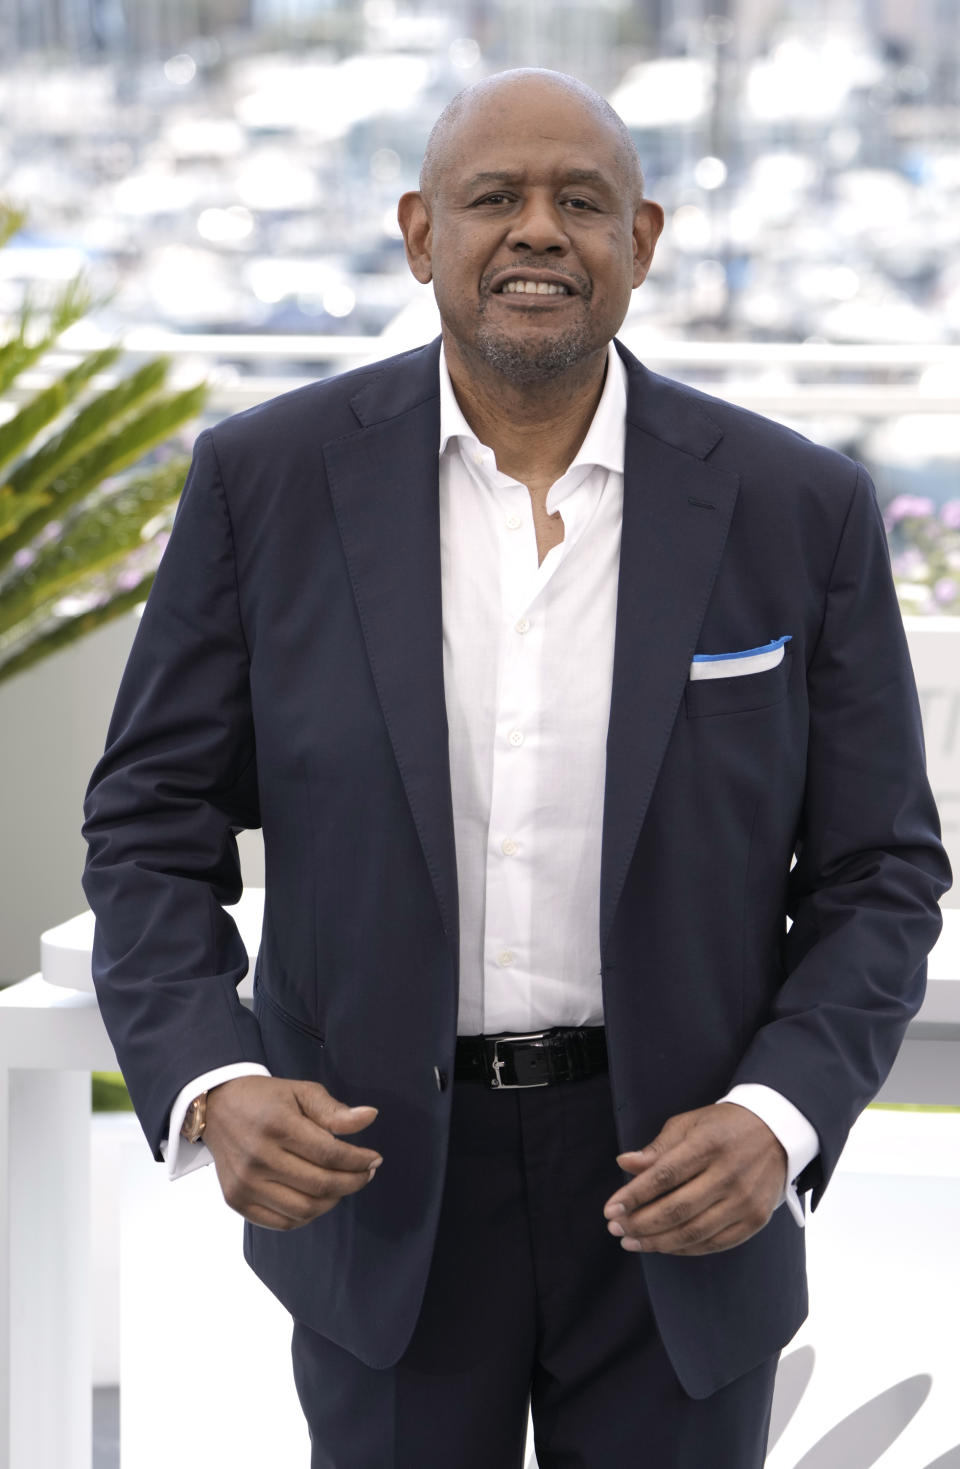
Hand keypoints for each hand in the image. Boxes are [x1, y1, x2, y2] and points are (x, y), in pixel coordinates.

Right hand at [202, 1076, 381, 1230]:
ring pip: (304, 1209)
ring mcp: (245, 1183)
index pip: (329, 1153)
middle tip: (366, 1173)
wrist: (217, 1108)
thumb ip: (334, 1110)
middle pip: (320, 1184)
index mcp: (277, 1126)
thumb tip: (370, 1117)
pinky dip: (307, 1216)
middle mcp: (258, 1157)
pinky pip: (282, 1222)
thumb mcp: (301, 1092)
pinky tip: (318, 1198)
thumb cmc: (265, 1099)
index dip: (359, 1161)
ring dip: (333, 1201)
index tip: (374, 1159)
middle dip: (353, 1182)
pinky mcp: (236, 1200)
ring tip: (343, 1185)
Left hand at [602, 1102, 786, 1255]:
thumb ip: (657, 1149)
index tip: (610, 1208)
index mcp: (708, 1144)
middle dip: (640, 1223)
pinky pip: (715, 1243)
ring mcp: (745, 1200)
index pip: (664, 1175)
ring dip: (657, 1242)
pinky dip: (685, 1248)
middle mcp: (729, 1174)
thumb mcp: (689, 1124)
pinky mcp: (756, 1219)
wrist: (777, 1131)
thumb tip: (624, 1163)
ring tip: (631, 1241)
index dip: (634, 1195)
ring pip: (694, 1232)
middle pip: (677, 1209)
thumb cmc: (723, 1126)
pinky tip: (663, 1245)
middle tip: (615, 1228)